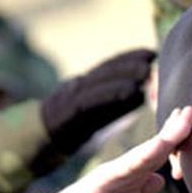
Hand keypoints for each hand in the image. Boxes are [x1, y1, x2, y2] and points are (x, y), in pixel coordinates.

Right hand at [34, 107, 191, 192]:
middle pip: (156, 147)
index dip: (176, 139)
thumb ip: (142, 191)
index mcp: (132, 175)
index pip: (159, 154)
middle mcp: (126, 169)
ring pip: (147, 152)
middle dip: (176, 129)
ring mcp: (115, 173)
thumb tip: (159, 179)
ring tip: (182, 119)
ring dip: (167, 137)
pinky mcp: (104, 181)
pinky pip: (128, 167)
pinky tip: (159, 146)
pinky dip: (144, 156)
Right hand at [41, 48, 155, 154]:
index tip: (150, 53)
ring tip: (147, 71)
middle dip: (129, 61)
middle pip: (106, 70)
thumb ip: (116, 104)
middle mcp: (78, 86)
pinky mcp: (69, 112)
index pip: (108, 67)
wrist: (39, 139)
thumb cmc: (73, 127)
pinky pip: (94, 101)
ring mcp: (72, 97)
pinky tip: (133, 91)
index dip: (128, 58)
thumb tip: (141, 94)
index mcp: (85, 85)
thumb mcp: (96, 112)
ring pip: (100, 81)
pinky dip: (114, 94)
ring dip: (125, 74)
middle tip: (152, 57)